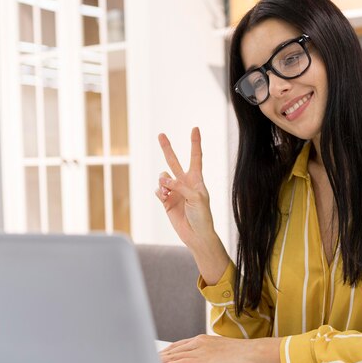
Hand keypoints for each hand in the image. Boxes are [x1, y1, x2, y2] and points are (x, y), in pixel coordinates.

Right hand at [155, 128, 214, 247]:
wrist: (196, 235)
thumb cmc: (202, 216)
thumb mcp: (196, 198)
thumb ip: (181, 186)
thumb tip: (163, 179)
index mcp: (197, 180)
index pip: (196, 157)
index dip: (195, 143)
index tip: (195, 128)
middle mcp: (185, 183)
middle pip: (174, 161)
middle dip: (167, 148)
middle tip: (160, 134)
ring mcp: (175, 191)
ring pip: (163, 176)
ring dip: (163, 181)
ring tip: (167, 190)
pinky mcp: (166, 201)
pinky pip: (159, 190)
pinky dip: (160, 191)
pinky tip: (165, 197)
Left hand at [160, 335, 281, 362]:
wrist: (251, 352)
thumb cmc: (240, 353)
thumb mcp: (220, 349)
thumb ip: (207, 352)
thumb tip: (201, 361)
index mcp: (202, 339)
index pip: (179, 345)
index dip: (166, 351)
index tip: (157, 356)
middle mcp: (198, 342)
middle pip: (173, 349)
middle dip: (159, 356)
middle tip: (147, 361)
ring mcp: (200, 350)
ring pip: (174, 355)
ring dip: (160, 361)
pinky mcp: (202, 359)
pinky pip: (181, 362)